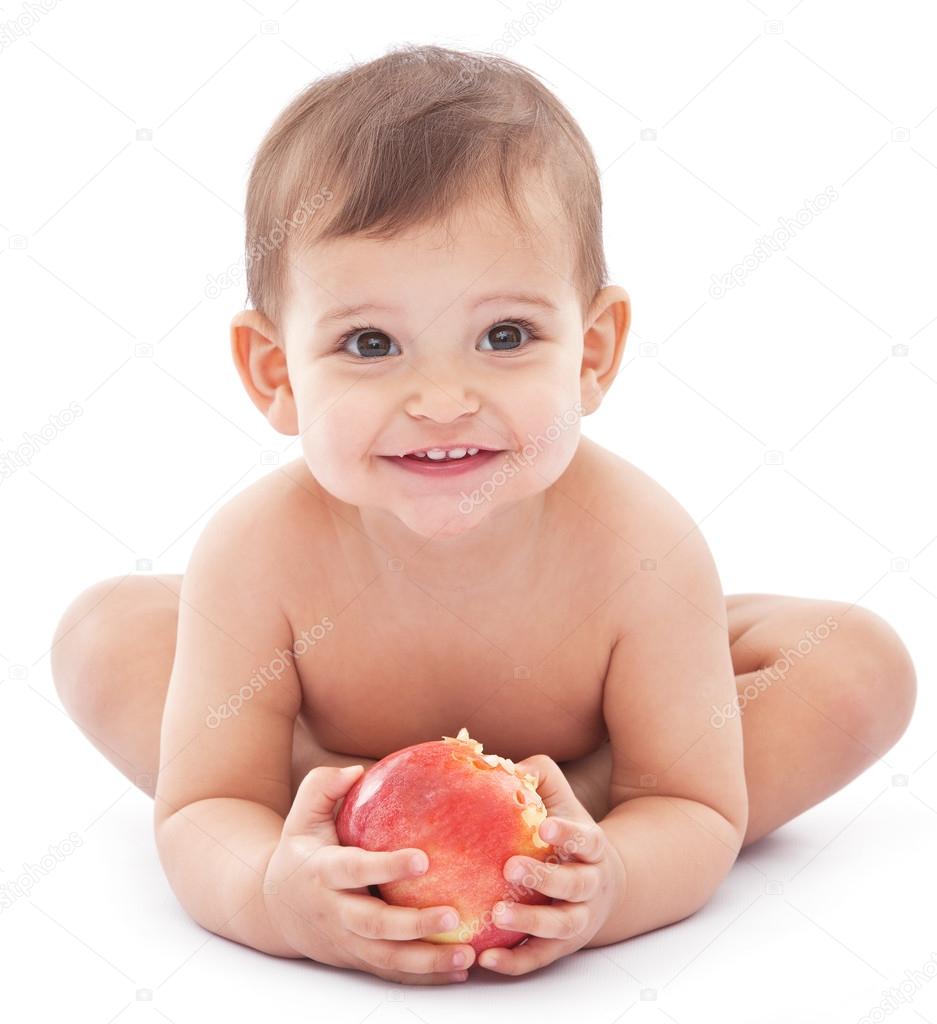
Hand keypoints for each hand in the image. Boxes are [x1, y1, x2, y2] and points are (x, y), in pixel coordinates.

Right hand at [263, 764, 476, 983]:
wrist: (270, 908)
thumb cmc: (300, 852)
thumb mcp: (300, 816)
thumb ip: (323, 787)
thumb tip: (355, 771)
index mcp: (321, 872)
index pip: (355, 869)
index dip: (387, 867)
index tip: (423, 858)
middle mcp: (334, 911)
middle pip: (374, 925)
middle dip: (414, 925)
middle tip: (454, 915)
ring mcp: (346, 941)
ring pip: (387, 959)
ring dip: (428, 961)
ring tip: (467, 955)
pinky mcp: (356, 960)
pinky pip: (392, 973)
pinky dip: (425, 976)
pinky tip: (459, 971)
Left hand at [477, 753, 624, 975]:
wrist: (601, 886)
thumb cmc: (565, 836)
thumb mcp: (560, 802)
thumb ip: (537, 776)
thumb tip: (500, 761)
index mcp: (591, 848)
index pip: (584, 839)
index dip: (567, 833)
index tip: (544, 826)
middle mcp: (590, 885)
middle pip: (575, 886)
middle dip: (545, 880)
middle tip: (511, 868)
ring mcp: (579, 920)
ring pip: (561, 927)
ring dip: (531, 923)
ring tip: (497, 915)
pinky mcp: (561, 948)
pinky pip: (539, 959)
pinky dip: (515, 962)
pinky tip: (485, 959)